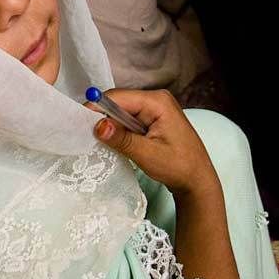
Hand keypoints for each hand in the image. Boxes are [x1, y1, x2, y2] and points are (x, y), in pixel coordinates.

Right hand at [89, 89, 220, 200]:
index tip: (80, 123)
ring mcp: (155, 108)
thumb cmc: (179, 167)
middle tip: (87, 135)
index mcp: (158, 102)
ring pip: (122, 111)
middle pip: (119, 102)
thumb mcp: (148, 155)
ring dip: (112, 125)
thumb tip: (98, 126)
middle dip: (104, 118)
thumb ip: (122, 139)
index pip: (118, 97)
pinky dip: (120, 130)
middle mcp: (156, 99)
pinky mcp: (153, 119)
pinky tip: (115, 142)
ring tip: (100, 141)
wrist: (198, 180)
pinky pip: (129, 119)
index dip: (97, 108)